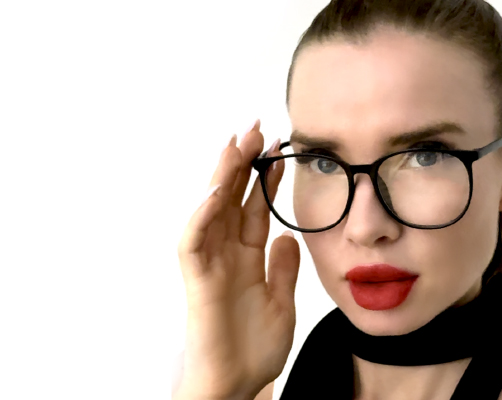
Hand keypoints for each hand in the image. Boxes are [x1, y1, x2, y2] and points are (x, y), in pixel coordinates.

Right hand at [174, 120, 299, 399]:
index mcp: (247, 257)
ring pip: (210, 210)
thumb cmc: (253, 348)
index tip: (280, 147)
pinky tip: (214, 191)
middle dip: (242, 164)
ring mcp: (211, 265)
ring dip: (221, 177)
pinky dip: (200, 216)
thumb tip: (286, 236)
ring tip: (236, 144)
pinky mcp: (198, 281)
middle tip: (256, 128)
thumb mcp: (281, 300)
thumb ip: (283, 268)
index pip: (254, 207)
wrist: (237, 384)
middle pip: (231, 199)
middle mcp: (226, 255)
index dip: (265, 178)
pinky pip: (193, 243)